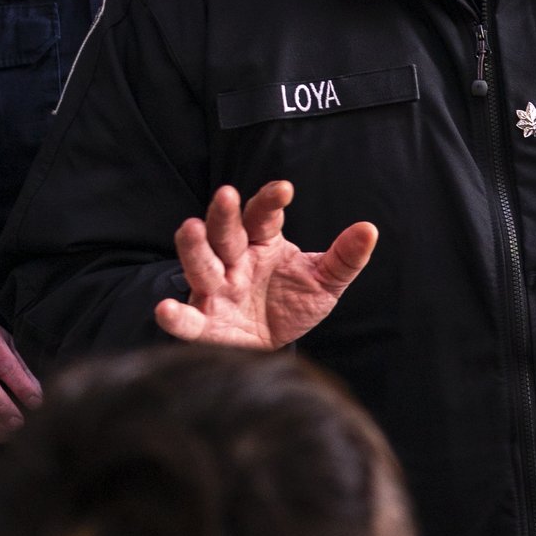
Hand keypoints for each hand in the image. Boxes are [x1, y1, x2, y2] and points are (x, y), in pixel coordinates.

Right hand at [153, 180, 378, 349]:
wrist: (275, 347)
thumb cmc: (294, 304)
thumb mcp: (325, 281)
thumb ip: (345, 257)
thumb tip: (369, 229)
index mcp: (263, 243)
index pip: (263, 216)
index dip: (270, 201)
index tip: (284, 189)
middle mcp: (233, 261)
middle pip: (225, 233)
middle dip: (223, 214)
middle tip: (225, 195)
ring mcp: (215, 290)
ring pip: (200, 265)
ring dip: (193, 248)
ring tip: (188, 229)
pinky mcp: (204, 324)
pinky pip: (187, 320)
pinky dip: (175, 317)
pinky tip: (165, 311)